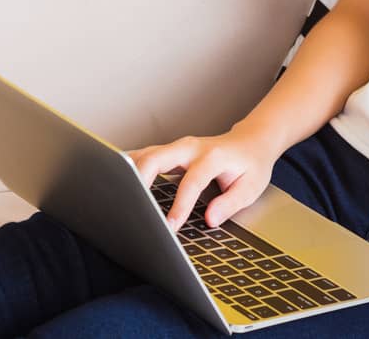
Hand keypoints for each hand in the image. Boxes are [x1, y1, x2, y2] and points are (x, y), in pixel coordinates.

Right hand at [123, 122, 281, 232]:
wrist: (250, 142)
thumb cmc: (250, 165)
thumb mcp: (251, 187)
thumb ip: (230, 203)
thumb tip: (209, 219)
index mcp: (212, 156)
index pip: (192, 181)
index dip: (180, 205)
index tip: (170, 226)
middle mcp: (191, 148)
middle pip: (158, 158)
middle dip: (140, 179)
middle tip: (132, 204)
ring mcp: (178, 148)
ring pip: (146, 154)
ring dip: (130, 171)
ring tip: (117, 192)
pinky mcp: (169, 152)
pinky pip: (145, 157)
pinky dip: (131, 167)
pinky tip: (118, 179)